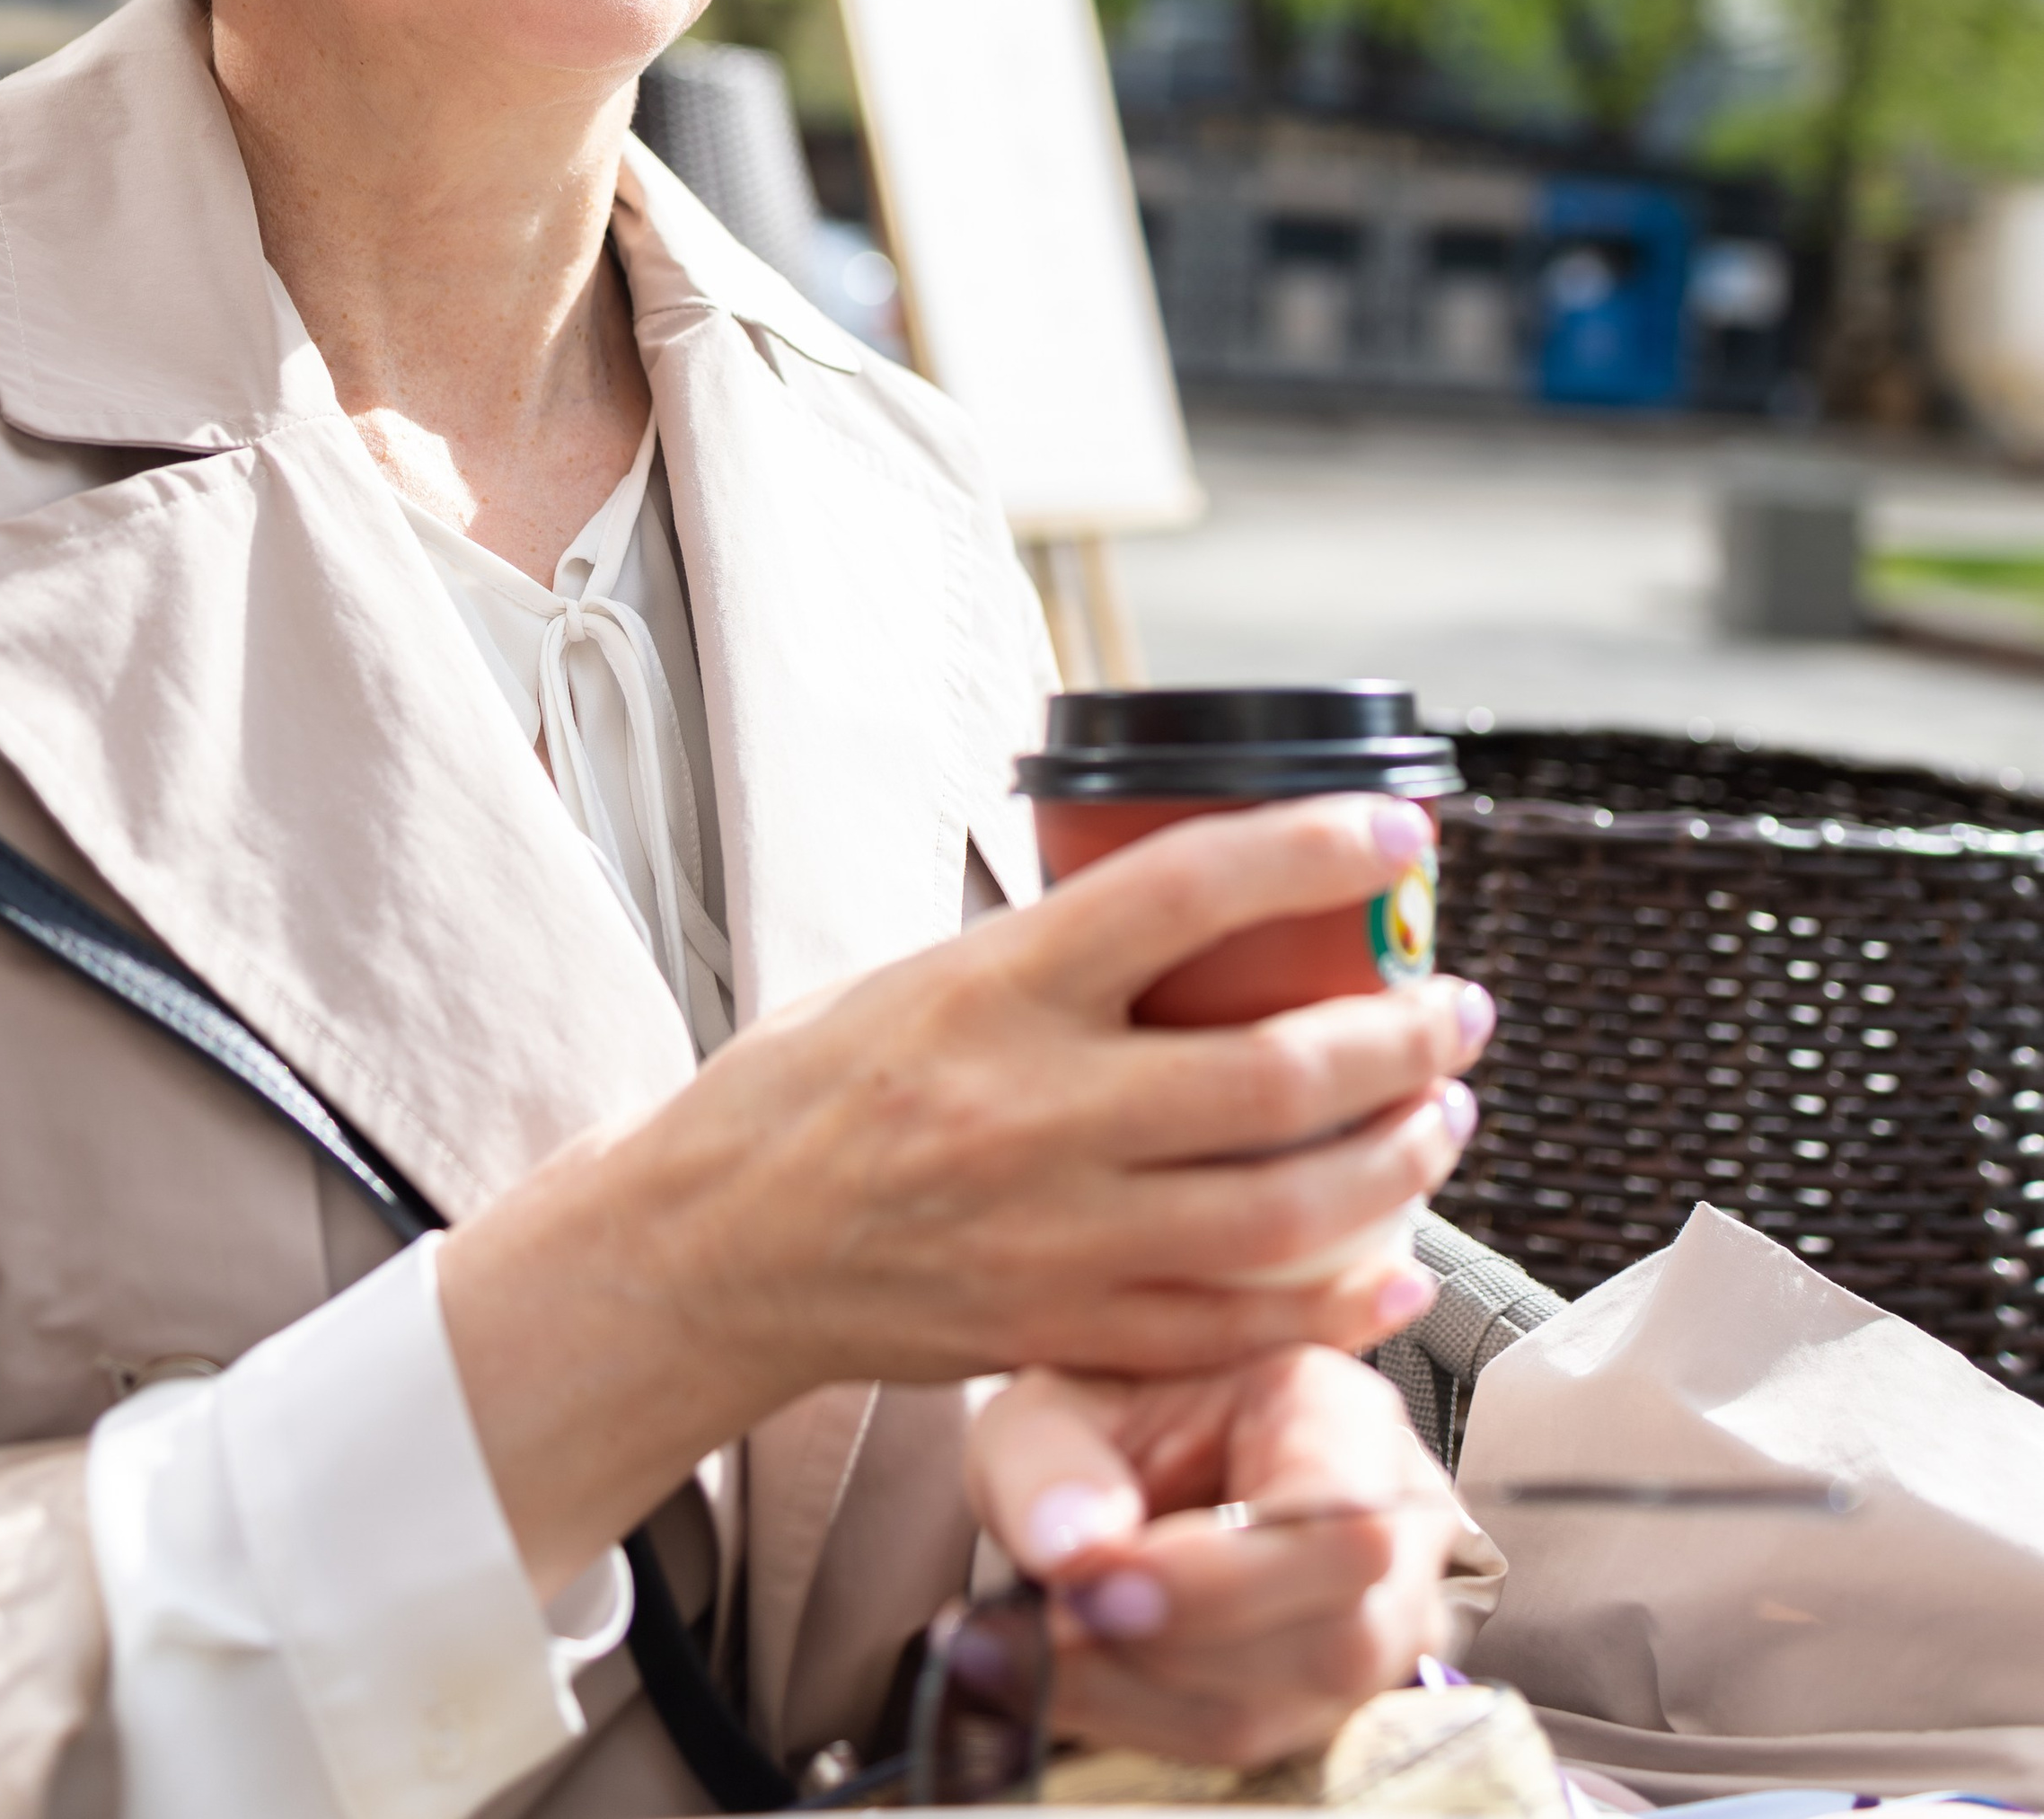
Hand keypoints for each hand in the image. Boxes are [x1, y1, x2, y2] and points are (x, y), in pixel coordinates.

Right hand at [441, 792, 1487, 1592]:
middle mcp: (1033, 1111)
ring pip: (1284, 1211)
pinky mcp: (1060, 1331)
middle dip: (1401, 1037)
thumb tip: (1198, 905)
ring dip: (1396, 1162)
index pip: (1186, 891)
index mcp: (994, 988)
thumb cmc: (806, 1090)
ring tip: (1442, 1117)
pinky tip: (1395, 1265)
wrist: (707, 1250)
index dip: (1311, 852)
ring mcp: (1054, 1236)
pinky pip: (1234, 1327)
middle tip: (1456, 1008)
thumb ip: (1054, 953)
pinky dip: (1337, 1302)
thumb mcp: (923, 971)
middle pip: (1273, 1074)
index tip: (1395, 833)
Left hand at [967, 1347, 1457, 1770]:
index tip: (1100, 1581)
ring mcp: (1369, 1632)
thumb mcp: (1049, 1406)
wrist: (1101, 1476)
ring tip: (1022, 1646)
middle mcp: (1387, 1530)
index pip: (1344, 1519)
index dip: (1230, 1575)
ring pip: (1276, 1712)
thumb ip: (1052, 1464)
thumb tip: (1078, 1548)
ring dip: (1132, 1693)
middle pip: (1332, 1637)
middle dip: (1173, 1644)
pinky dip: (1129, 1721)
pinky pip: (1233, 1748)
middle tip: (1049, 1618)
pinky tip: (1050, 1678)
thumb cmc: (1099, 1425)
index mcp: (1342, 1414)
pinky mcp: (1318, 1707)